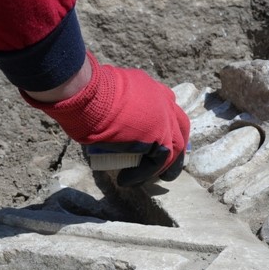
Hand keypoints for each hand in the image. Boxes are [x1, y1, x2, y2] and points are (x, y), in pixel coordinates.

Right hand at [22, 52, 189, 185]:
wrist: (89, 94)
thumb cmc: (89, 90)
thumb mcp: (109, 91)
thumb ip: (116, 101)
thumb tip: (105, 112)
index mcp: (152, 88)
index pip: (167, 106)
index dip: (166, 122)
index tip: (161, 135)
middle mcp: (163, 102)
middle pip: (179, 127)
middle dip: (176, 145)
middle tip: (168, 161)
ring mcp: (164, 120)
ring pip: (175, 148)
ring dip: (166, 166)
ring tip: (155, 179)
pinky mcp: (159, 138)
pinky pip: (158, 162)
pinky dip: (143, 174)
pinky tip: (127, 181)